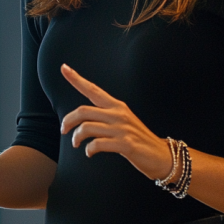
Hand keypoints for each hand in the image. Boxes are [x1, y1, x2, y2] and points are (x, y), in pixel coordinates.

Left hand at [60, 64, 172, 180]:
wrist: (160, 155)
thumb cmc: (137, 138)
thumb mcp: (122, 121)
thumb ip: (105, 116)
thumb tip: (82, 119)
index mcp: (117, 106)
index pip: (92, 89)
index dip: (76, 79)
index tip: (64, 68)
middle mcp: (118, 114)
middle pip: (83, 111)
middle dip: (67, 121)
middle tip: (63, 130)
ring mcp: (122, 129)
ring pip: (87, 127)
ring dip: (76, 137)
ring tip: (76, 144)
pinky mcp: (125, 144)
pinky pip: (97, 144)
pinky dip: (89, 149)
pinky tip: (90, 152)